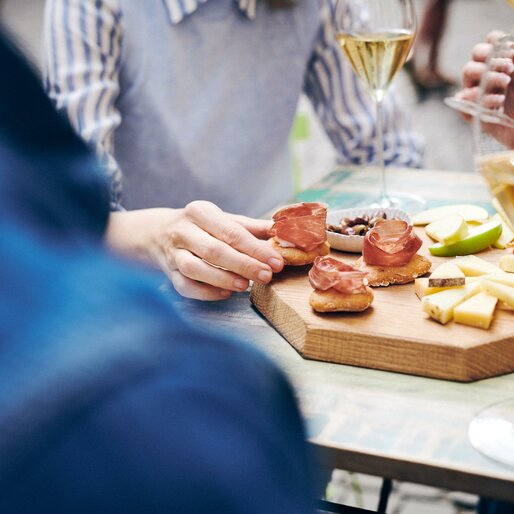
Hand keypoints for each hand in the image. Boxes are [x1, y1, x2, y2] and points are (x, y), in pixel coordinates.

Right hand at [105, 201, 283, 300]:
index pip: (231, 231)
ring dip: (222, 278)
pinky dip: (205, 292)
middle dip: (243, 264)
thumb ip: (250, 227)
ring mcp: (173, 253)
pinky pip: (185, 286)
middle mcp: (183, 231)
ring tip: (245, 286)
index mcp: (200, 212)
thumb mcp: (222, 219)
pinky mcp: (168, 273)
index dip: (255, 248)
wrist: (157, 232)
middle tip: (266, 275)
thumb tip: (280, 231)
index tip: (276, 261)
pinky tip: (225, 294)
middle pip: (214, 250)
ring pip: (195, 268)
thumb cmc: (199, 226)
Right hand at [455, 31, 513, 147]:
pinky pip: (463, 102)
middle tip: (510, 68)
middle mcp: (487, 74)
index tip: (512, 52)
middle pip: (476, 52)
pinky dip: (480, 100)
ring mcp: (477, 93)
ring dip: (488, 76)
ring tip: (506, 84)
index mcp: (502, 62)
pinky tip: (498, 103)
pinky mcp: (472, 113)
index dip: (497, 41)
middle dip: (491, 57)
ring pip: (467, 72)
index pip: (491, 40)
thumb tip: (510, 51)